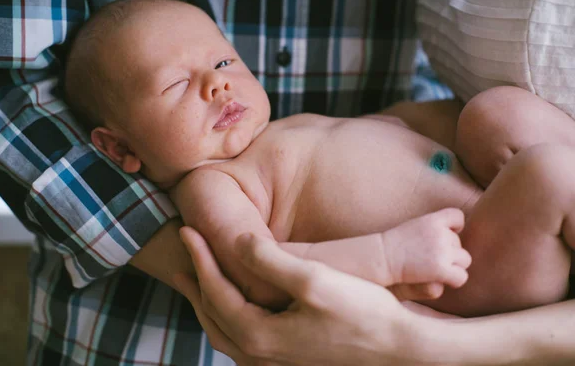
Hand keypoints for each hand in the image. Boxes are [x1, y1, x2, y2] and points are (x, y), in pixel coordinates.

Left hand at [176, 226, 439, 365]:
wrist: (398, 348)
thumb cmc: (362, 312)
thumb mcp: (314, 279)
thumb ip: (270, 260)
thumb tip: (237, 242)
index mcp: (259, 335)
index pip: (214, 292)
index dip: (198, 258)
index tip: (187, 230)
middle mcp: (260, 356)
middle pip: (212, 315)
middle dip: (194, 281)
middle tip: (183, 253)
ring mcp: (273, 363)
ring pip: (225, 331)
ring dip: (208, 301)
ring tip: (198, 278)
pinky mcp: (288, 361)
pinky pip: (243, 339)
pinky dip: (230, 318)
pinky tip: (236, 305)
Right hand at [382, 208, 471, 298]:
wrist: (382, 258)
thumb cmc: (394, 244)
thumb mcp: (414, 226)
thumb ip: (433, 228)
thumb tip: (453, 234)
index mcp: (433, 220)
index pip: (457, 217)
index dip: (455, 227)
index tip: (444, 235)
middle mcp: (441, 234)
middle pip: (459, 244)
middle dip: (449, 252)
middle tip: (428, 258)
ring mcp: (443, 251)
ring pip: (465, 260)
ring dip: (454, 266)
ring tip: (435, 269)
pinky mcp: (441, 269)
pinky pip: (461, 277)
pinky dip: (454, 280)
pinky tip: (440, 279)